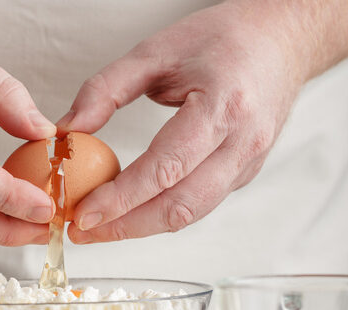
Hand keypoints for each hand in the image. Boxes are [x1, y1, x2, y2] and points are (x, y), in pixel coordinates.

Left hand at [57, 1, 307, 242]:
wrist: (280, 40)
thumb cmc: (222, 39)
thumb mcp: (155, 51)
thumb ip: (106, 89)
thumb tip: (67, 130)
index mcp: (223, 106)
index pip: (166, 168)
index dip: (121, 198)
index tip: (82, 213)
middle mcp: (243, 142)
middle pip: (180, 205)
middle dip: (126, 226)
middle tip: (82, 231)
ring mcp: (249, 162)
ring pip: (192, 213)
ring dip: (143, 227)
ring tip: (101, 228)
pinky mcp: (246, 173)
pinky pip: (201, 203)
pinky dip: (163, 212)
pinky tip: (133, 210)